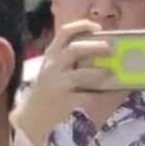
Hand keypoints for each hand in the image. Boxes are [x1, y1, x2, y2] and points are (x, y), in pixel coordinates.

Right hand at [11, 20, 111, 145]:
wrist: (31, 118)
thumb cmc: (47, 92)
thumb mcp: (53, 71)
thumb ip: (72, 61)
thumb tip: (107, 56)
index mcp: (52, 56)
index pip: (64, 33)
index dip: (82, 26)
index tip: (98, 28)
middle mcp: (53, 67)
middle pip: (74, 50)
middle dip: (95, 47)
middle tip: (111, 49)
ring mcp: (58, 85)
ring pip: (81, 75)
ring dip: (100, 73)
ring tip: (111, 73)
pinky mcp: (65, 103)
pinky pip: (88, 97)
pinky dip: (104, 96)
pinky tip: (113, 95)